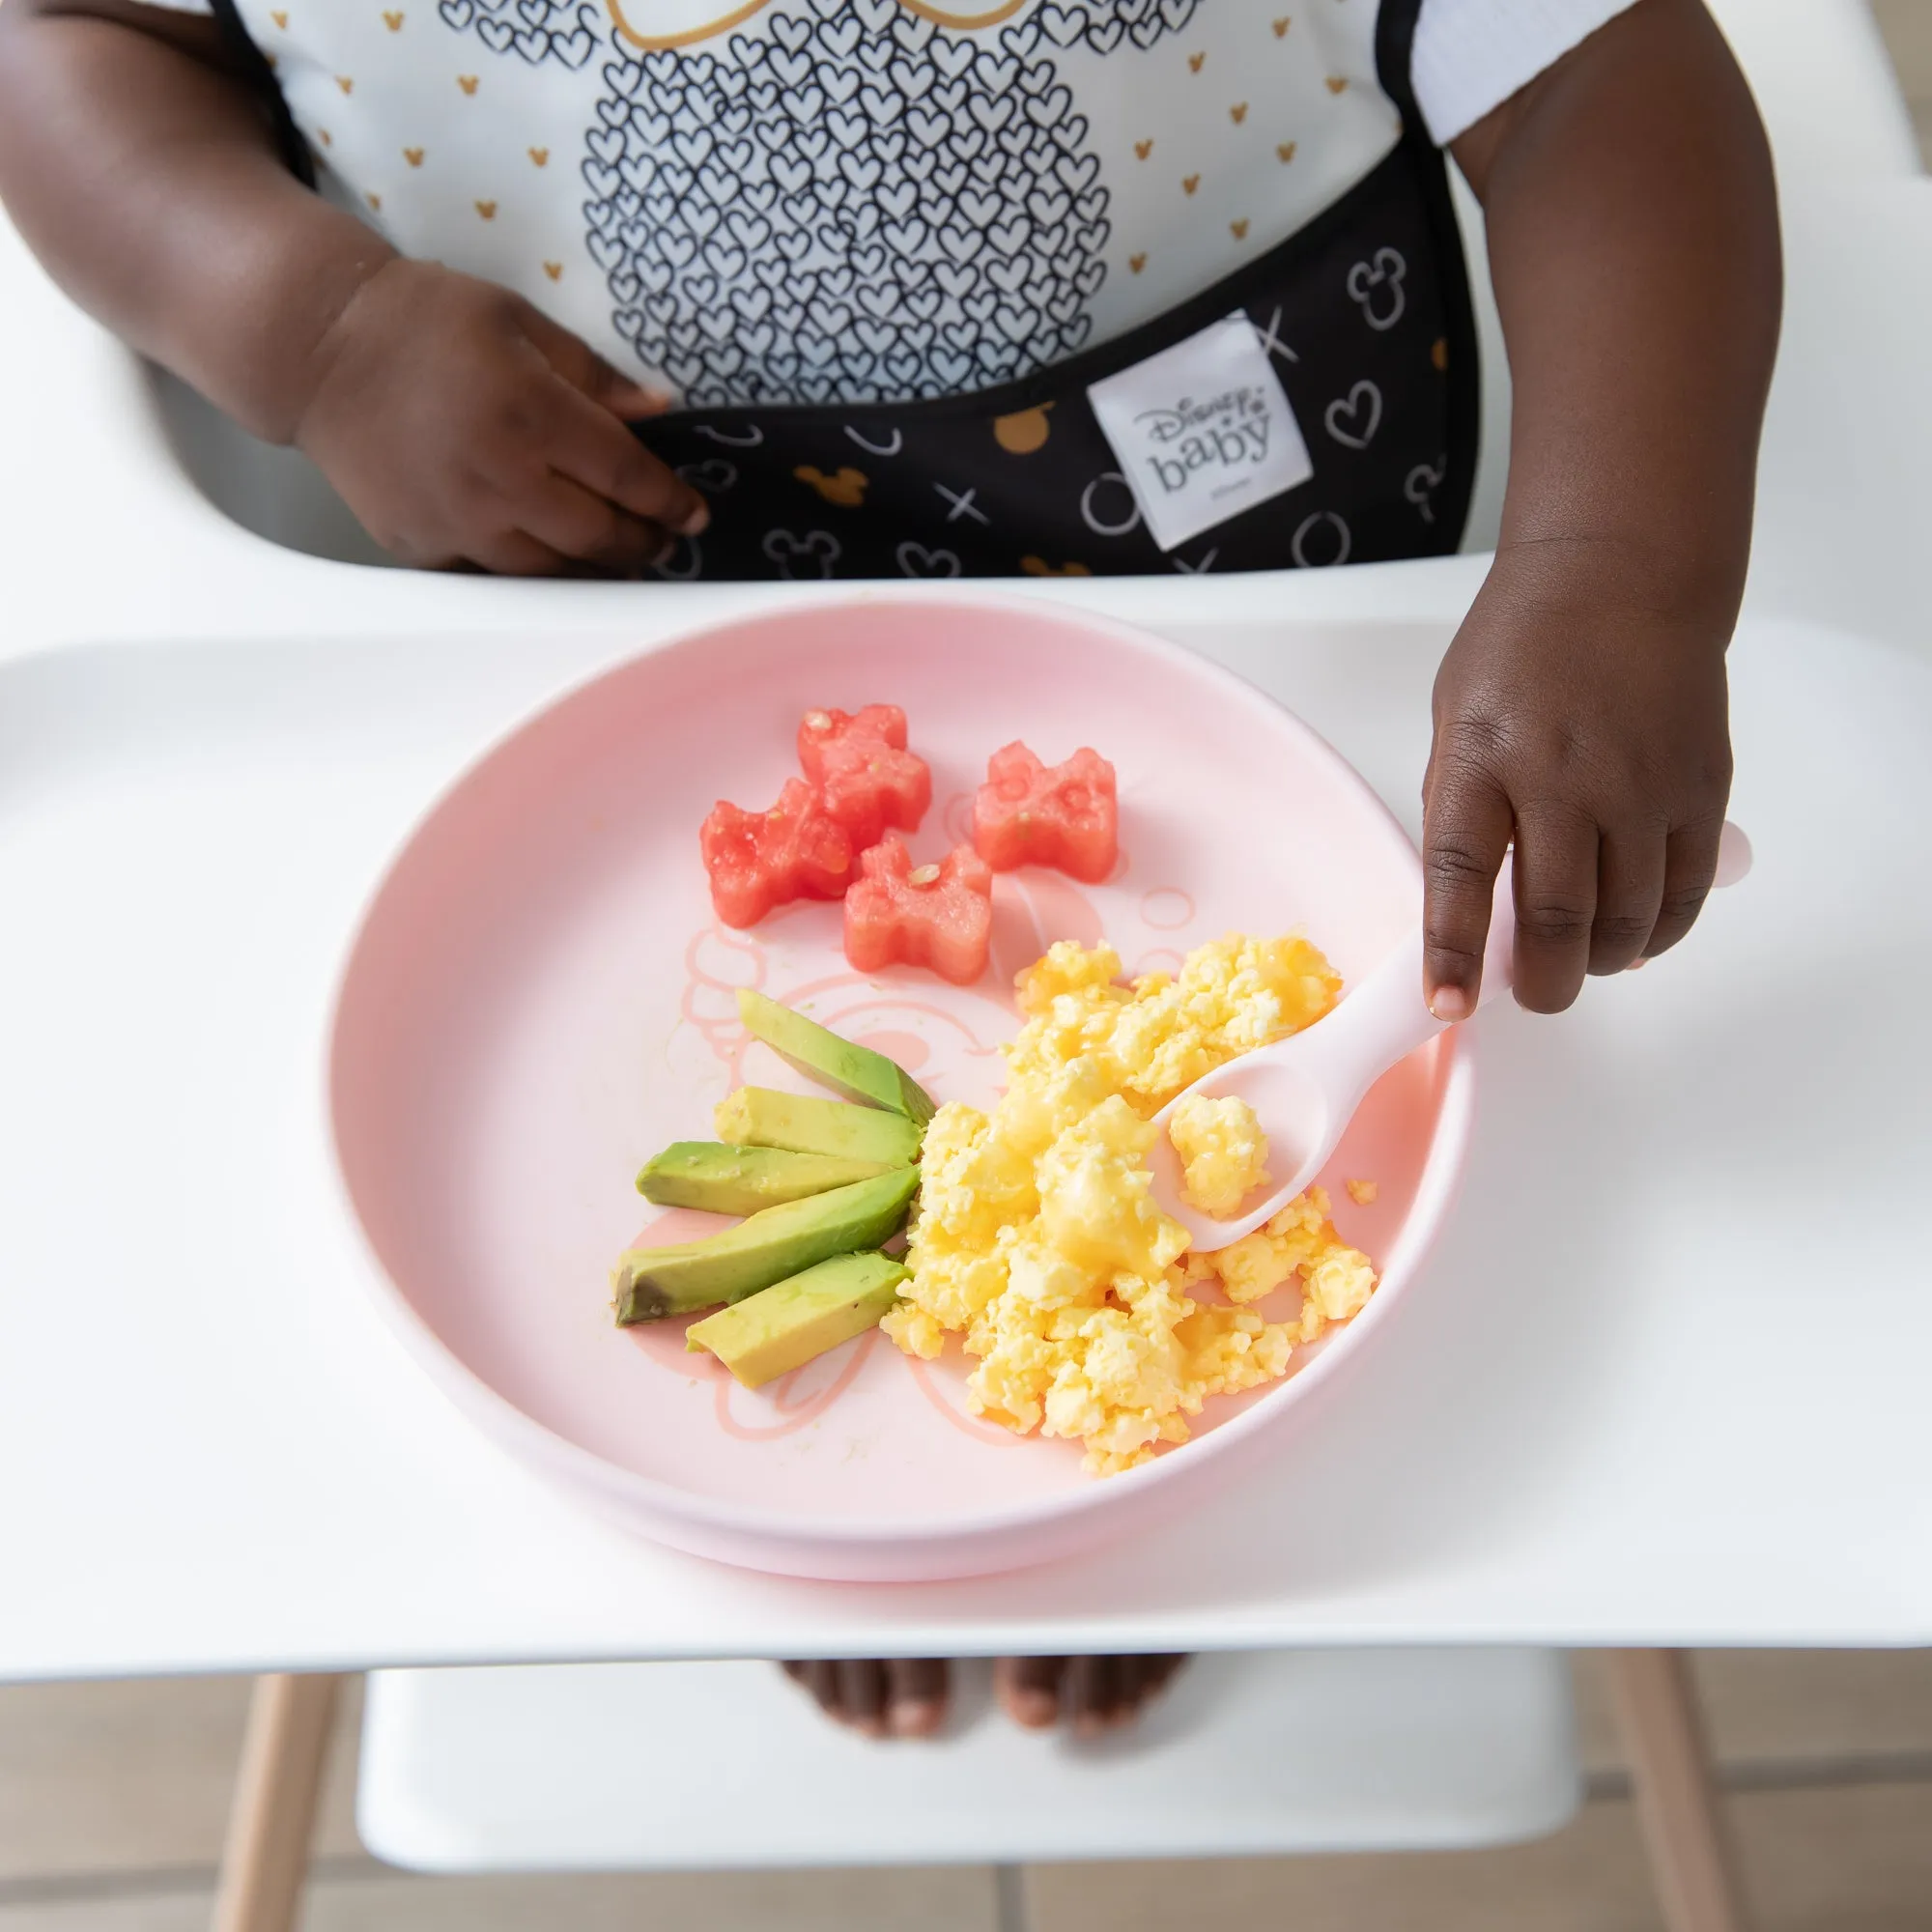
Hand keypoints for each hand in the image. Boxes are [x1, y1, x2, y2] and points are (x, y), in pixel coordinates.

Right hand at [293, 258, 705, 574]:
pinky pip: (495, 574)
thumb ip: (595, 376)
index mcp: (531, 413)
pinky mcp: (423, 546)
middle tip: (664, 541)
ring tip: (622, 558)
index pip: (625, 476)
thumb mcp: (519, 321)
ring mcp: (457, 521)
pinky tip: (557, 561)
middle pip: (597, 535)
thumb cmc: (424, 320)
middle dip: (642, 543)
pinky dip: (534, 571)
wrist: (317, 348)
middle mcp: (498, 478)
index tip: (693, 512)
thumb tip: (661, 411)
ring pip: (551, 571)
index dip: (668, 501)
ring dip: (596, 569)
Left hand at [1421, 545, 1734, 1016]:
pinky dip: (1659, 931)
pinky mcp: (1698, 787)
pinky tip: (1635, 937)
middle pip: (1557, 915)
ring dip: (1601, 960)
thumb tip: (1464, 901)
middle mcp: (1564, 775)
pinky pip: (1684, 889)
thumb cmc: (1526, 645)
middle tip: (1535, 994)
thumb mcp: (1457, 718)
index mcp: (1484, 756)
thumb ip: (1460, 807)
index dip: (1452, 951)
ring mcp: (1640, 784)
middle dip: (1544, 979)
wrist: (1622, 574)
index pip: (1460, 875)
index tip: (1449, 1004)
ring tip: (1580, 962)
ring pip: (1627, 918)